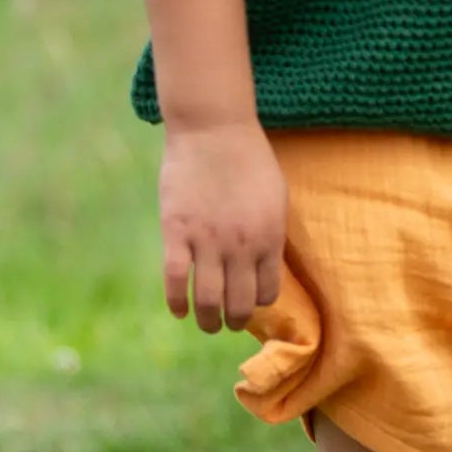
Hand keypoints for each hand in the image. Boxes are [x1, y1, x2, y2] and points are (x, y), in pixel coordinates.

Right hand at [159, 120, 286, 332]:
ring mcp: (208, 240)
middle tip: (225, 323)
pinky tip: (178, 309)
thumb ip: (271, 232)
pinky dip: (177, 302)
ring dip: (207, 320)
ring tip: (206, 323)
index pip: (266, 292)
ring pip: (208, 300)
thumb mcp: (275, 196)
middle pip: (238, 304)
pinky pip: (176, 280)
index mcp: (270, 237)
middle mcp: (242, 245)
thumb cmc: (249, 158)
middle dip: (233, 321)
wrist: (215, 128)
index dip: (256, 303)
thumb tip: (265, 265)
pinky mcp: (177, 231)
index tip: (247, 303)